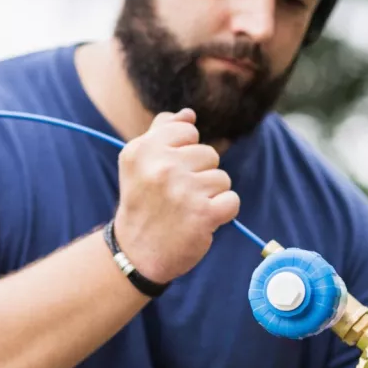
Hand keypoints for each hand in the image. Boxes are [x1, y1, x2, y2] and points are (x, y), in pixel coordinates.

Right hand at [113, 108, 239, 283]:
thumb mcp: (139, 164)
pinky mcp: (204, 214)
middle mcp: (162, 167)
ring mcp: (184, 190)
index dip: (184, 155)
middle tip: (177, 198)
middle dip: (200, 176)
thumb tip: (189, 114)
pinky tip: (203, 221)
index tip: (167, 175)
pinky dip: (222, 213)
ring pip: (222, 178)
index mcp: (143, 149)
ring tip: (188, 210)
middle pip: (209, 154)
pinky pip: (232, 200)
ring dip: (211, 196)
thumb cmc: (143, 204)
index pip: (188, 131)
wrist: (135, 253)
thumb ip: (162, 133)